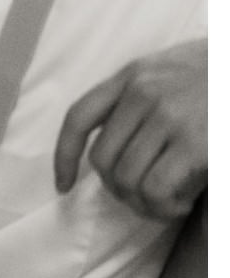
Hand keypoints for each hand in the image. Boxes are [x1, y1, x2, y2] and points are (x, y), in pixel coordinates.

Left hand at [54, 39, 206, 219]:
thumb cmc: (219, 77)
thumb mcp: (171, 71)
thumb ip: (140, 96)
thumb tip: (118, 147)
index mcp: (132, 75)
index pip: (79, 117)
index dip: (64, 156)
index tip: (63, 185)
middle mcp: (142, 93)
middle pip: (102, 160)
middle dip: (119, 190)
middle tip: (146, 199)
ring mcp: (167, 117)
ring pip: (126, 179)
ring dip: (144, 204)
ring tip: (168, 203)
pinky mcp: (193, 142)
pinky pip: (155, 189)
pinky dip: (164, 206)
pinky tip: (182, 204)